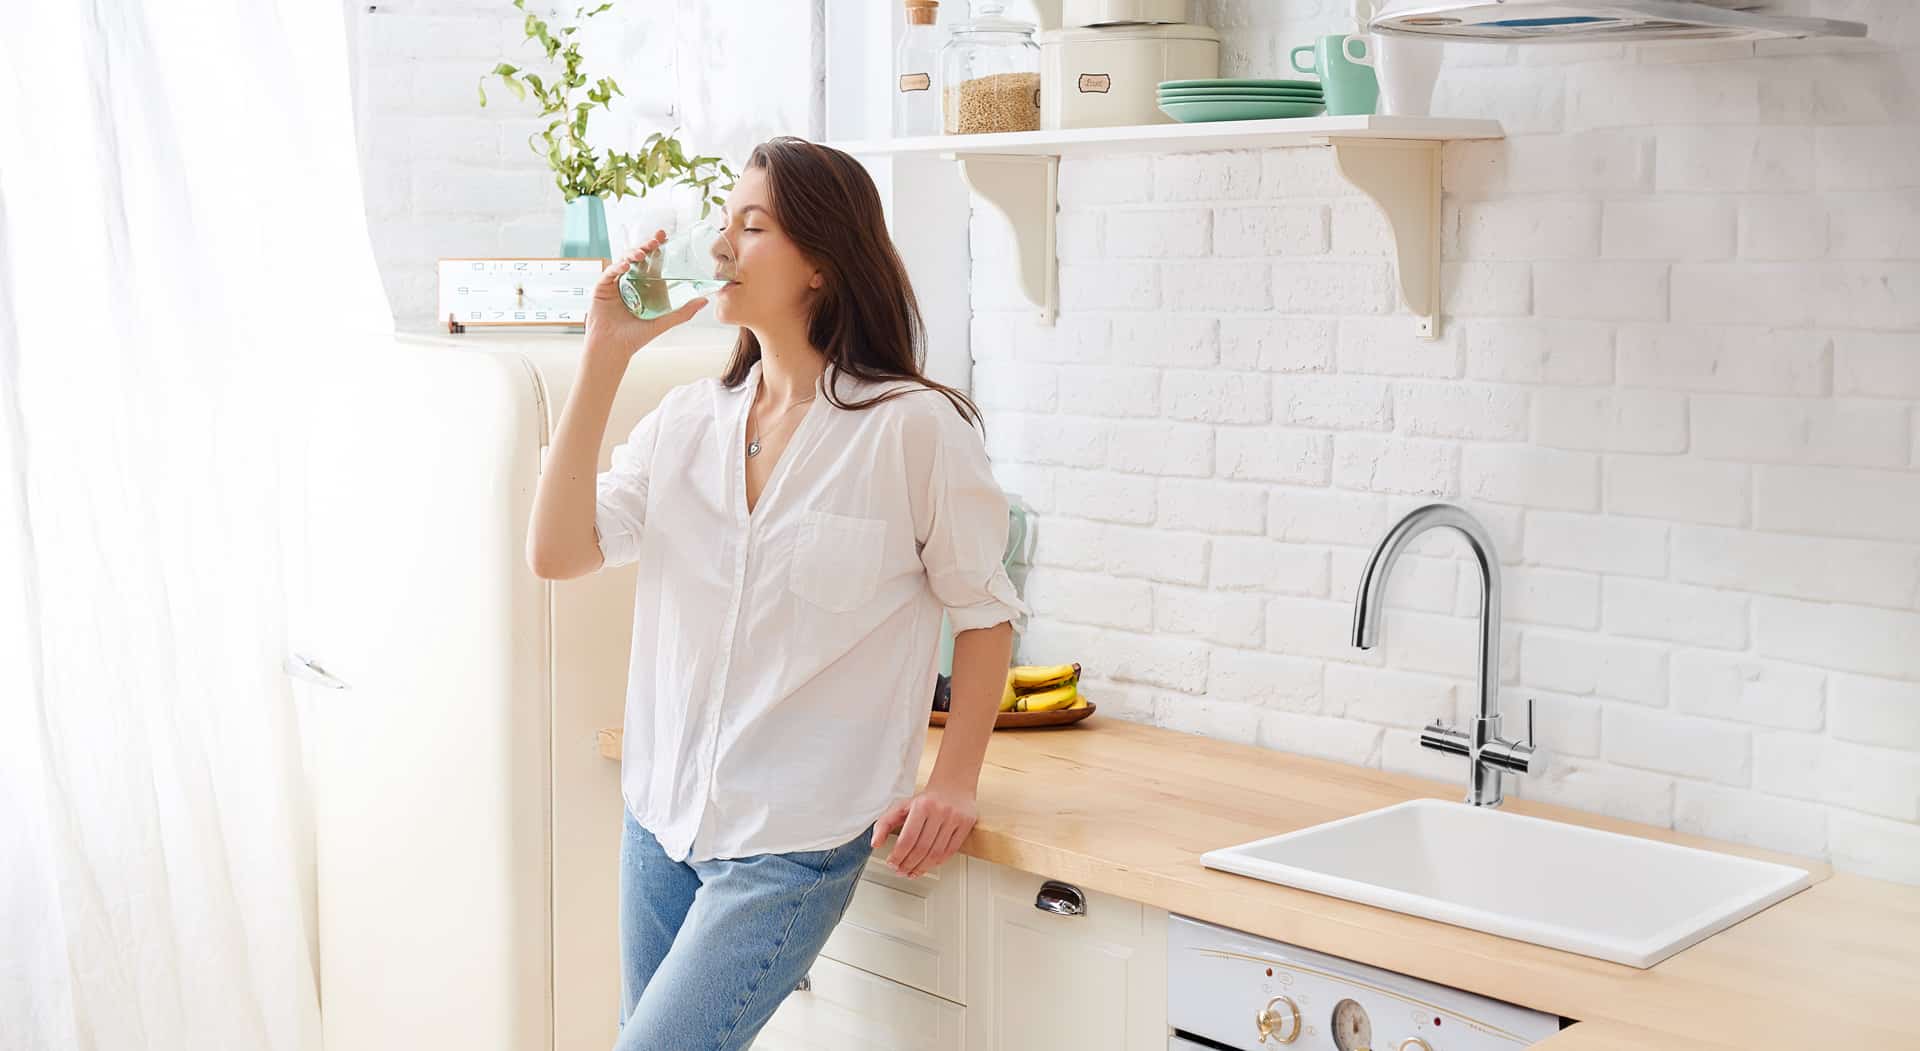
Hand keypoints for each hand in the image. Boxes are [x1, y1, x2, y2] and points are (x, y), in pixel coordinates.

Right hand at [583, 230, 707, 360]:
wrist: (614, 349)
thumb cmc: (636, 337)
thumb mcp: (663, 322)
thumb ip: (683, 312)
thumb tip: (705, 301)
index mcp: (644, 285)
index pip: (651, 262)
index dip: (657, 247)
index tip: (664, 236)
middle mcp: (630, 281)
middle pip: (638, 257)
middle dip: (646, 246)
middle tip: (656, 241)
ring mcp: (616, 283)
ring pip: (624, 260)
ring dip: (633, 254)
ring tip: (641, 254)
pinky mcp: (602, 287)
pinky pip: (610, 272)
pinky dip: (617, 266)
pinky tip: (626, 266)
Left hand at [871, 783, 976, 878]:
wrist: (953, 785)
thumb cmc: (926, 799)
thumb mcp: (901, 806)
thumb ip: (884, 824)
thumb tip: (875, 844)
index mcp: (922, 805)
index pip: (908, 839)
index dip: (898, 856)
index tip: (892, 863)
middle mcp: (939, 811)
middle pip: (922, 848)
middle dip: (908, 864)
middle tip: (900, 871)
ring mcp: (954, 818)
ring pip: (936, 853)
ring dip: (922, 867)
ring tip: (911, 872)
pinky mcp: (966, 824)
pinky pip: (950, 851)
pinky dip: (937, 863)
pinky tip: (928, 866)